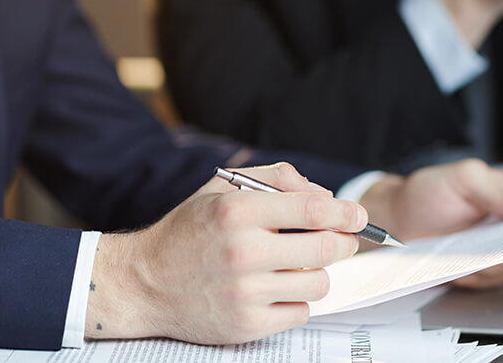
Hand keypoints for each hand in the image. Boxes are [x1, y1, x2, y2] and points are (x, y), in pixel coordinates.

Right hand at [85, 163, 367, 343]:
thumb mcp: (221, 188)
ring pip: (319, 282)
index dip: (347, 212)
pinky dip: (296, 300)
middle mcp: (242, 251)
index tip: (359, 215)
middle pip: (327, 247)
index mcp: (237, 210)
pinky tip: (275, 289)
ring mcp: (245, 292)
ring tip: (297, 265)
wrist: (143, 283)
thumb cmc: (187, 232)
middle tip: (343, 240)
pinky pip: (300, 311)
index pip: (314, 209)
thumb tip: (325, 194)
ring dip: (317, 272)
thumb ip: (276, 178)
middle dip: (344, 241)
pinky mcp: (247, 325)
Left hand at [359, 159, 502, 288]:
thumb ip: (499, 189)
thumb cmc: (427, 194)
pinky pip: (492, 277)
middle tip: (492, 240)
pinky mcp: (484, 268)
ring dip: (488, 259)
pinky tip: (456, 263)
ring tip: (462, 249)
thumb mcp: (462, 180)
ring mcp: (499, 245)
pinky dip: (473, 274)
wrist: (398, 225)